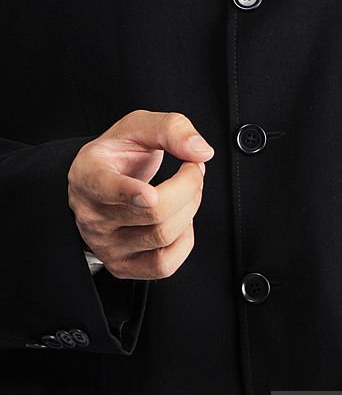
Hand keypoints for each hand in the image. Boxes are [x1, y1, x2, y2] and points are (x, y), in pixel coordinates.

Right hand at [68, 110, 214, 279]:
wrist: (102, 183)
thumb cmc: (118, 157)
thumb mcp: (138, 127)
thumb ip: (170, 129)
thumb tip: (201, 151)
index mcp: (88, 175)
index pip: (105, 188)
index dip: (129, 192)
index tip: (151, 195)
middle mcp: (91, 214)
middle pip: (155, 213)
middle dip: (189, 187)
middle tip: (193, 169)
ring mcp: (105, 245)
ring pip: (163, 236)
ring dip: (190, 209)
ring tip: (187, 192)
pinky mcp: (122, 266)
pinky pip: (164, 265)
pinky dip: (184, 241)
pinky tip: (179, 221)